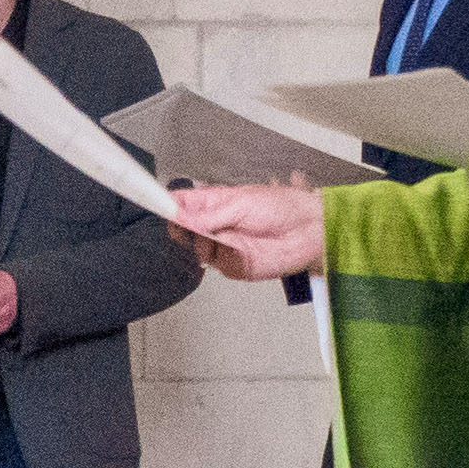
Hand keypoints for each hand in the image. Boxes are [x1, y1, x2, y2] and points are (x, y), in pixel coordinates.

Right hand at [171, 185, 325, 283]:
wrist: (309, 231)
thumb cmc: (283, 207)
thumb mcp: (243, 202)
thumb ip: (211, 214)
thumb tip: (183, 218)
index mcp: (216, 202)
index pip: (182, 203)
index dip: (168, 205)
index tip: (159, 207)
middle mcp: (216, 224)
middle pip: (183, 228)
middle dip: (180, 227)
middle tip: (185, 225)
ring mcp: (223, 246)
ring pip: (195, 248)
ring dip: (199, 242)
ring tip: (215, 235)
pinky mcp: (232, 265)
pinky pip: (214, 263)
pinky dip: (216, 256)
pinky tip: (227, 247)